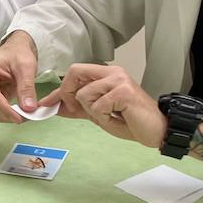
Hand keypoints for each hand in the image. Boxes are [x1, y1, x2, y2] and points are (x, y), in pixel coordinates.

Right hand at [0, 32, 39, 123]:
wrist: (15, 51)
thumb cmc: (18, 54)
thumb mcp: (26, 67)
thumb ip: (26, 87)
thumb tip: (28, 108)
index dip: (5, 110)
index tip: (20, 118)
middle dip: (9, 115)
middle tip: (29, 117)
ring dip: (9, 117)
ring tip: (27, 114)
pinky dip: (8, 115)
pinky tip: (20, 112)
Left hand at [38, 64, 165, 147]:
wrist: (156, 130)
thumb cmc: (131, 121)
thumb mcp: (99, 114)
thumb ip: (79, 108)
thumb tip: (57, 107)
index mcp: (106, 74)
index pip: (74, 75)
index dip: (58, 91)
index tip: (45, 104)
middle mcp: (112, 72)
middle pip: (74, 73)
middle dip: (68, 94)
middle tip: (79, 110)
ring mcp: (118, 80)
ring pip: (84, 94)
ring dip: (93, 111)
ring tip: (110, 115)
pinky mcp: (123, 91)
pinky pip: (97, 105)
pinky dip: (103, 116)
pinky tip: (118, 117)